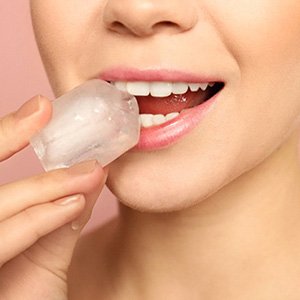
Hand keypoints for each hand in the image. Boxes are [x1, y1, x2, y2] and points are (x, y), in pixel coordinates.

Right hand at [0, 96, 107, 299]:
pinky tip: (72, 204)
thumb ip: (62, 216)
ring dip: (42, 185)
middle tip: (44, 109)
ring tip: (88, 170)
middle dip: (3, 137)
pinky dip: (37, 218)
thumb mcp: (44, 254)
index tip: (40, 107)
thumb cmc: (26, 298)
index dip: (2, 134)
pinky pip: (1, 237)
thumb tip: (92, 172)